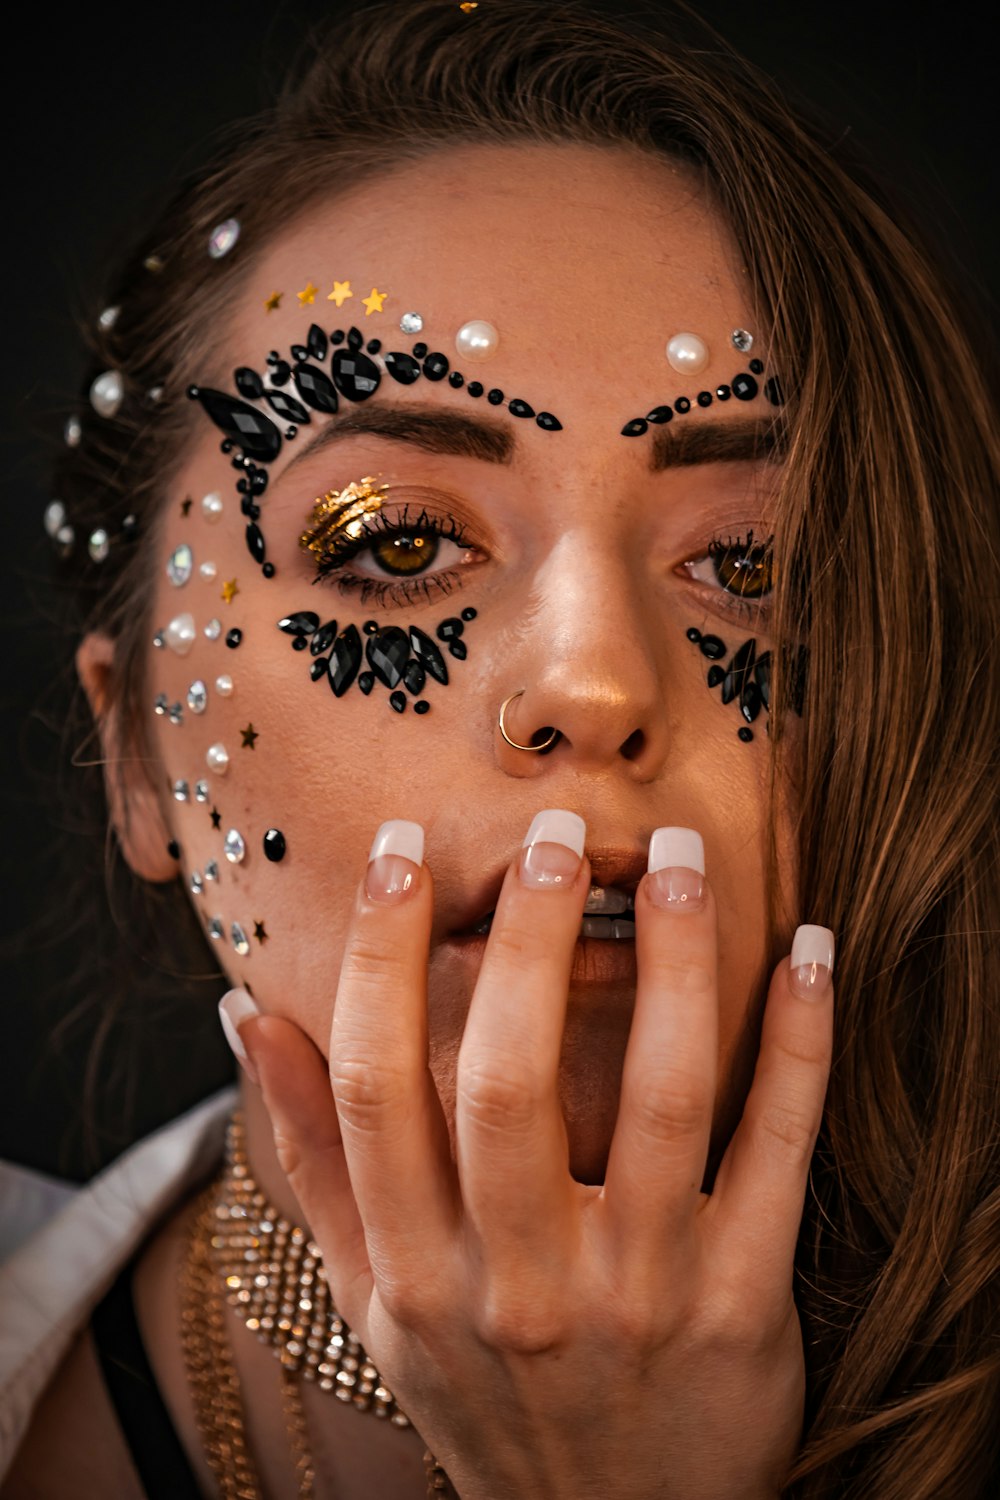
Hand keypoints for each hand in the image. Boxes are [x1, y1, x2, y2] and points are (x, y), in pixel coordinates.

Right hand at [233, 813, 834, 1499]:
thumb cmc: (484, 1395)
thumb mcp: (376, 1299)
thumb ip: (312, 1158)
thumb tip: (246, 1017)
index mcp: (417, 1273)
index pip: (377, 1087)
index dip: (377, 957)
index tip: (399, 852)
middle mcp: (519, 1284)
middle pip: (509, 1081)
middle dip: (525, 939)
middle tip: (550, 832)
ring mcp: (639, 1294)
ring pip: (660, 1096)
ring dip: (672, 963)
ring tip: (671, 858)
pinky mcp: (741, 1306)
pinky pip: (777, 1154)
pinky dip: (797, 1045)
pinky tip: (805, 954)